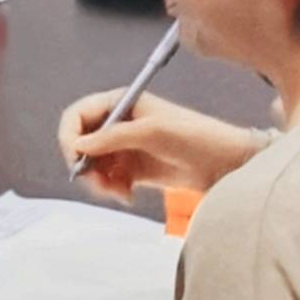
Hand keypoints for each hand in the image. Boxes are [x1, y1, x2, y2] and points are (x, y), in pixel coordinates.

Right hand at [59, 88, 260, 199]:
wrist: (229, 164)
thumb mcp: (153, 132)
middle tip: (100, 185)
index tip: (76, 161)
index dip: (70, 137)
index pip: (77, 115)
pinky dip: (112, 190)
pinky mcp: (134, 169)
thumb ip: (113, 137)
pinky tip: (127, 195)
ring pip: (93, 165)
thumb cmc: (196, 137)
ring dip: (99, 182)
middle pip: (81, 143)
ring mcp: (125, 147)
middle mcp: (118, 123)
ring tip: (119, 193)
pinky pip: (108, 179)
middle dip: (86, 166)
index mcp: (120, 103)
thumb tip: (78, 146)